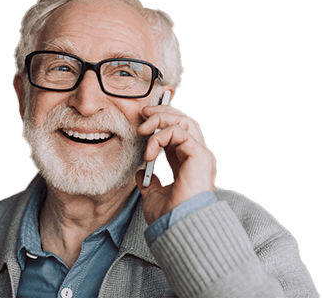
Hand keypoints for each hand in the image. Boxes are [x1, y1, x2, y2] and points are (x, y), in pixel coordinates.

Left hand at [135, 105, 216, 225]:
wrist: (177, 227)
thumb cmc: (169, 215)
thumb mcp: (153, 194)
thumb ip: (150, 182)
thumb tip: (140, 173)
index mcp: (186, 162)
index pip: (177, 132)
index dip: (161, 123)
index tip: (143, 121)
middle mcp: (196, 155)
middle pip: (183, 121)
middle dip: (162, 113)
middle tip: (144, 113)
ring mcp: (200, 154)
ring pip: (184, 121)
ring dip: (160, 120)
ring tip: (143, 129)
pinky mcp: (199, 154)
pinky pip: (179, 132)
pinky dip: (160, 137)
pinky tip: (149, 152)